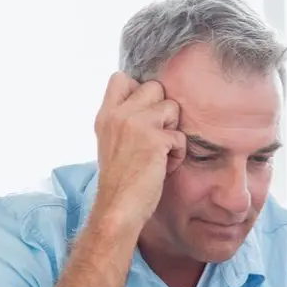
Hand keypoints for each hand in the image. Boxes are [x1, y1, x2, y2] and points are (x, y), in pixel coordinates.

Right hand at [91, 72, 186, 231]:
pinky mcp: (155, 139)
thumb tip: (149, 106)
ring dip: (172, 131)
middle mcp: (119, 114)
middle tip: (156, 137)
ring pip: (172, 107)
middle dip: (162, 110)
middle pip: (154, 87)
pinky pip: (180, 136)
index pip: (121, 78)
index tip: (143, 116)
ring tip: (161, 153)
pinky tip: (164, 168)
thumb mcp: (112, 143)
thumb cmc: (120, 182)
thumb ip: (124, 121)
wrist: (118, 208)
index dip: (139, 91)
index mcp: (106, 115)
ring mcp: (136, 124)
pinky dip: (177, 154)